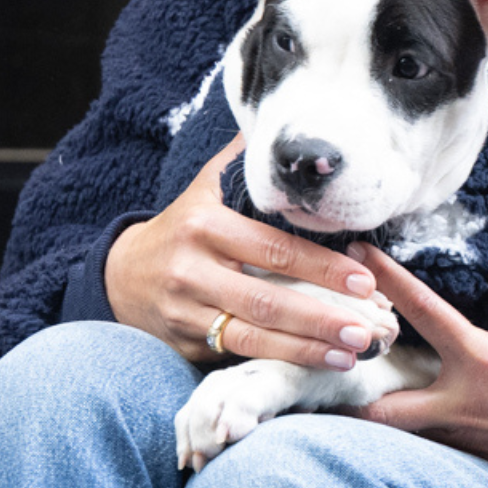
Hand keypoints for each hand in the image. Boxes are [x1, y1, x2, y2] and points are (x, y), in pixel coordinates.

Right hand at [105, 135, 383, 368]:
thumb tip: (288, 123)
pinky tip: (320, 364)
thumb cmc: (184, 226)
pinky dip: (281, 361)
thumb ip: (245, 162)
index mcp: (206, 225)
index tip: (364, 278)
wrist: (120, 274)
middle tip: (368, 328)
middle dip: (321, 317)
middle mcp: (192, 270)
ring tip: (355, 354)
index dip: (321, 266)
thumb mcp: (206, 188)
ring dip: (308, 348)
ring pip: (253, 335)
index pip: (273, 248)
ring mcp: (186, 312)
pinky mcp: (183, 343)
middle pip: (266, 298)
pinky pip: (236, 354)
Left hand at [346, 243, 487, 487]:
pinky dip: (428, 432)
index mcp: (483, 361)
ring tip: (371, 402)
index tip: (360, 255)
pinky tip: (429, 420)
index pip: (423, 311)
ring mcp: (466, 440)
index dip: (388, 280)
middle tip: (341, 376)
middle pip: (383, 410)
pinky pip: (438, 446)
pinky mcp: (478, 464)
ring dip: (390, 418)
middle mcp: (463, 403)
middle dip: (354, 401)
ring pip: (406, 433)